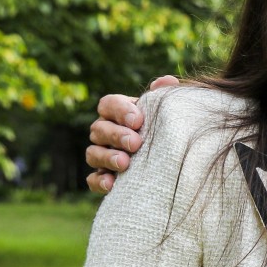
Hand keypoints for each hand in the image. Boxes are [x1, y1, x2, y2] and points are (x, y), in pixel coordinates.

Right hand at [84, 76, 178, 193]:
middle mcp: (106, 132)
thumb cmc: (169, 129)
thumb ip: (166, 96)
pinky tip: (112, 184)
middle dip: (116, 135)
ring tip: (125, 163)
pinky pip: (92, 179)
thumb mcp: (170, 111)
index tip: (138, 120)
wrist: (174, 162)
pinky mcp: (103, 177)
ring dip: (107, 158)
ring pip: (93, 153)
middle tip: (136, 143)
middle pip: (99, 129)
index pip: (108, 104)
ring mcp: (102, 154)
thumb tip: (166, 81)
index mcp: (119, 112)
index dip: (119, 111)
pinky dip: (99, 181)